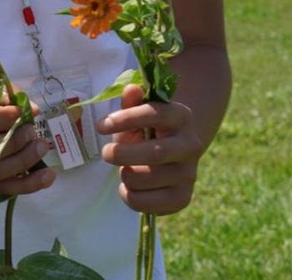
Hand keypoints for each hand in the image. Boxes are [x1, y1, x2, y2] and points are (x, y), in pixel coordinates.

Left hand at [97, 83, 204, 214]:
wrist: (171, 156)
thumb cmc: (147, 131)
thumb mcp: (137, 114)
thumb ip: (132, 102)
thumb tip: (131, 89)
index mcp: (181, 117)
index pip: (156, 114)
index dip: (127, 119)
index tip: (100, 126)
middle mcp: (191, 145)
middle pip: (154, 153)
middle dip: (122, 154)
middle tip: (106, 153)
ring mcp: (189, 173)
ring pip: (147, 179)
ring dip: (125, 175)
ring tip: (124, 170)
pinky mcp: (183, 198)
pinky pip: (148, 203)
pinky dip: (130, 196)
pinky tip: (129, 187)